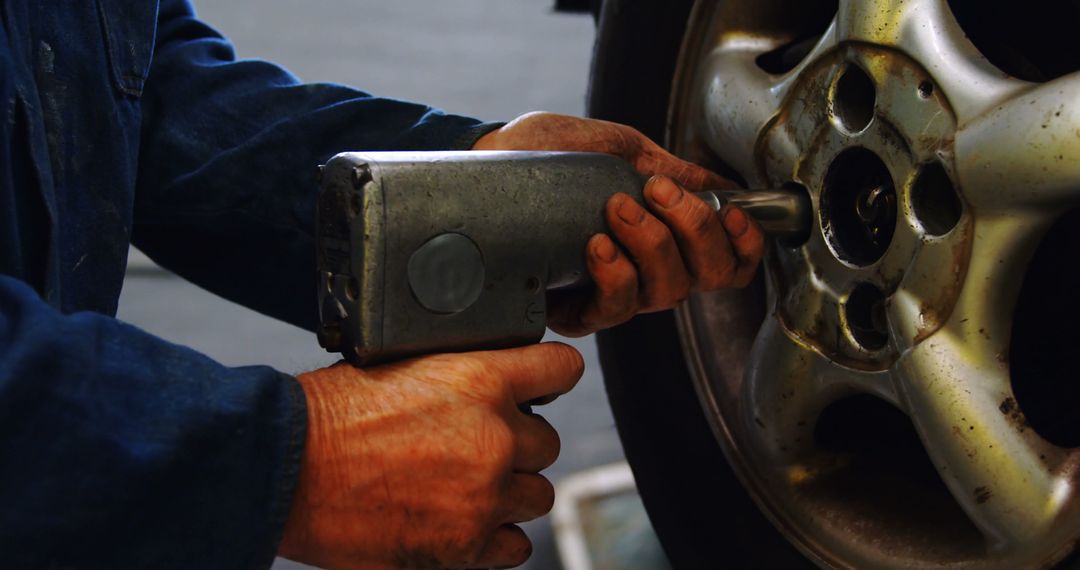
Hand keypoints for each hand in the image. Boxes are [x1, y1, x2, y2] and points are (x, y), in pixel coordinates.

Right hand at [278, 342, 583, 569]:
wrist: (287, 469)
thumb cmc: (331, 415)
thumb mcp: (405, 364)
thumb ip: (462, 375)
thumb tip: (492, 385)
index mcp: (482, 380)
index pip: (561, 370)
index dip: (550, 377)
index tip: (542, 386)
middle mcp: (495, 437)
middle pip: (547, 443)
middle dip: (517, 445)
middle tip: (474, 447)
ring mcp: (485, 496)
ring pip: (536, 495)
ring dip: (507, 491)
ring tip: (463, 488)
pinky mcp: (466, 547)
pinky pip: (515, 546)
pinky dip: (494, 537)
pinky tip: (461, 523)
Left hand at [473, 112, 765, 335]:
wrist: (489, 160)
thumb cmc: (546, 154)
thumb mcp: (619, 149)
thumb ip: (671, 168)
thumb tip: (723, 184)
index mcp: (665, 238)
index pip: (726, 263)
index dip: (744, 246)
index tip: (732, 213)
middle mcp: (645, 273)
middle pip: (705, 280)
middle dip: (694, 231)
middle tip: (657, 192)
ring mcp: (610, 294)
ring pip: (663, 294)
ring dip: (653, 246)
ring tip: (617, 207)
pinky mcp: (572, 311)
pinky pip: (612, 310)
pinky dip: (615, 275)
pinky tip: (598, 245)